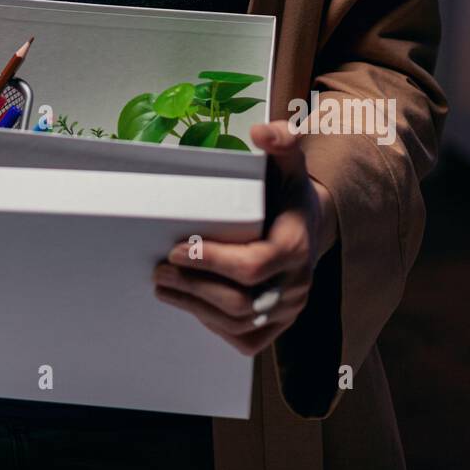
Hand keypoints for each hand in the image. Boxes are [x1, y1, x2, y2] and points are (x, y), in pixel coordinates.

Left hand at [152, 120, 337, 355]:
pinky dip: (212, 325)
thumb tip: (262, 132)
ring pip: (238, 322)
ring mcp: (288, 311)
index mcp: (296, 246)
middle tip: (159, 271)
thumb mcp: (288, 161)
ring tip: (164, 286)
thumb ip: (281, 141)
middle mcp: (296, 285)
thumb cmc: (288, 192)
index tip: (176, 249)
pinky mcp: (277, 327)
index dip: (211, 260)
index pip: (252, 265)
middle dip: (194, 288)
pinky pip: (243, 338)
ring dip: (194, 307)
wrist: (310, 226)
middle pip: (240, 301)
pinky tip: (190, 304)